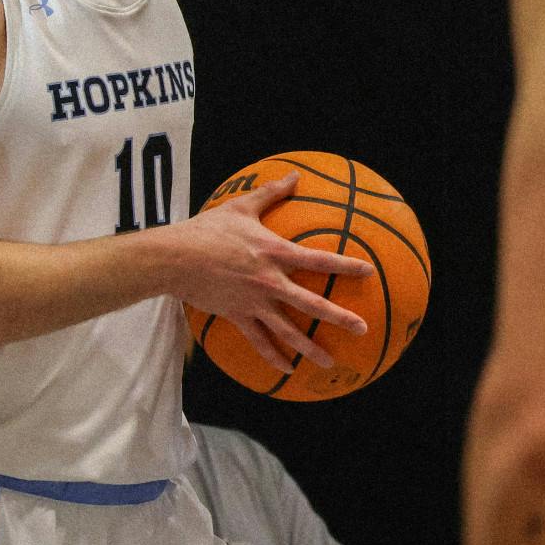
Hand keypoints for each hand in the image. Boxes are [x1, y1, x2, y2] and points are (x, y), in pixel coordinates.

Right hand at [172, 173, 374, 372]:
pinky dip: (274, 356)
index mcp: (275, 253)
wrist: (175, 257)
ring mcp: (254, 302)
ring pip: (288, 331)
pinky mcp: (238, 316)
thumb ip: (272, 192)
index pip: (318, 260)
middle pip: (311, 304)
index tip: (368, 272)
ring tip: (330, 363)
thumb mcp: (242, 206)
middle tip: (362, 329)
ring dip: (310, 348)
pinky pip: (259, 341)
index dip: (345, 265)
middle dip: (339, 317)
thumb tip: (295, 174)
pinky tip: (288, 369)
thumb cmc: (208, 229)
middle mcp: (270, 281)